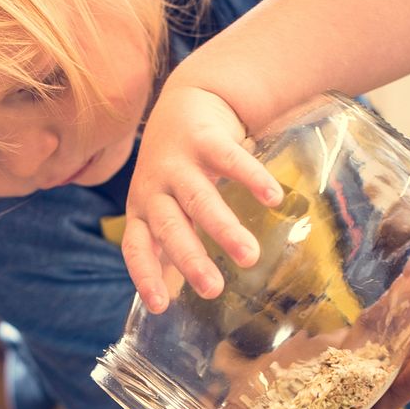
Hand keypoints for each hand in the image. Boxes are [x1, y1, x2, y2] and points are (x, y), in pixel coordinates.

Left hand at [122, 81, 282, 312]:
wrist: (185, 102)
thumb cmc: (177, 169)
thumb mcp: (166, 204)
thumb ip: (174, 240)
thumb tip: (184, 292)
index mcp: (142, 209)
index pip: (136, 248)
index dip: (145, 275)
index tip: (160, 307)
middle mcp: (154, 188)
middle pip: (170, 227)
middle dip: (191, 259)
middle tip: (213, 290)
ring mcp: (178, 163)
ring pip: (199, 199)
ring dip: (224, 229)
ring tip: (250, 257)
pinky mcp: (204, 139)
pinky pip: (229, 160)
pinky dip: (251, 178)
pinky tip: (273, 198)